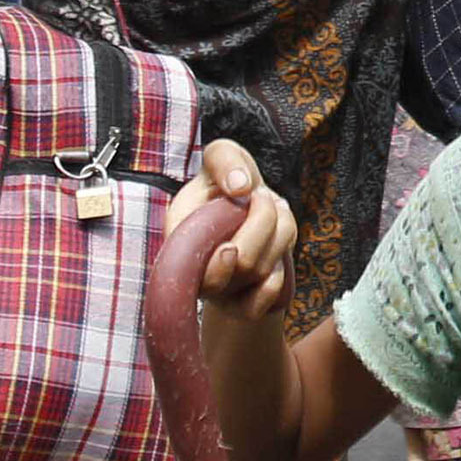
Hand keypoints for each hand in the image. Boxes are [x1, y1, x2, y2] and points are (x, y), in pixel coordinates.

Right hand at [189, 138, 296, 354]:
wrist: (246, 208)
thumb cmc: (229, 181)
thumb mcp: (223, 156)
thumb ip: (224, 160)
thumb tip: (240, 188)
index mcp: (179, 235)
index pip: (192, 261)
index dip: (222, 252)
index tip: (242, 218)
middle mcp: (195, 270)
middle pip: (242, 262)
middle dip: (264, 220)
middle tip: (263, 196)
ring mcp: (220, 291)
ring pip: (262, 270)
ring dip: (280, 232)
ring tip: (272, 211)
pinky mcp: (243, 304)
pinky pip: (268, 297)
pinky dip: (281, 269)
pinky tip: (276, 248)